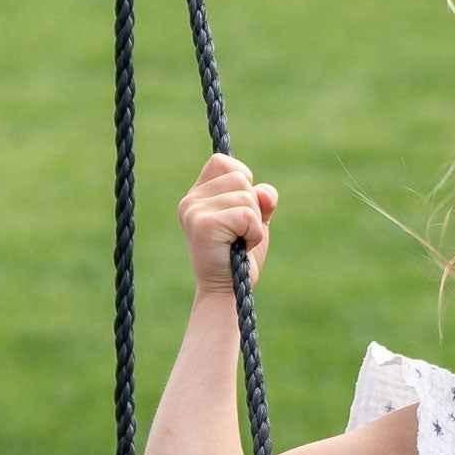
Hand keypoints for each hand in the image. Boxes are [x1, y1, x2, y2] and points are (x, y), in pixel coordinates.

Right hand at [178, 153, 276, 292]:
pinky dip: (254, 233)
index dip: (242, 182)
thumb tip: (264, 194)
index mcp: (196, 195)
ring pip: (246, 196)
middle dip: (252, 207)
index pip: (223, 163)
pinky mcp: (203, 224)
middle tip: (239, 233)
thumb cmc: (239, 256)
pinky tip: (240, 247)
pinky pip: (246, 214)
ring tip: (239, 241)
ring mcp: (194, 211)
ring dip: (254, 222)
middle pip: (240, 178)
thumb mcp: (254, 219)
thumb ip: (261, 198)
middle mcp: (190, 201)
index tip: (238, 212)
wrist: (227, 292)